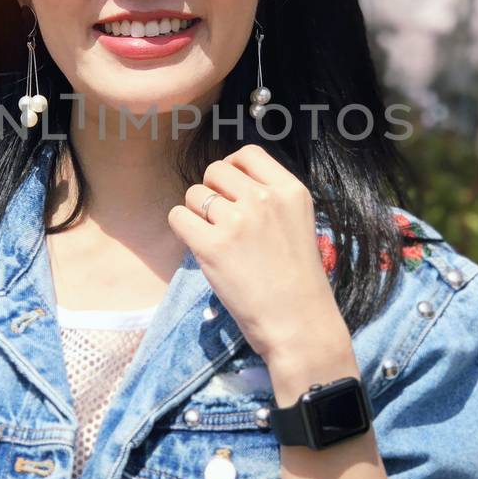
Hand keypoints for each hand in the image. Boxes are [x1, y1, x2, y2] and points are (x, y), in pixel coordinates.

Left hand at [167, 143, 347, 366]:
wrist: (299, 324)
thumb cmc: (298, 281)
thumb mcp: (299, 223)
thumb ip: (271, 199)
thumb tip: (229, 181)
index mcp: (290, 190)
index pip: (247, 154)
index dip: (232, 169)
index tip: (230, 190)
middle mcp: (264, 199)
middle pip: (215, 171)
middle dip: (211, 192)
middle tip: (219, 220)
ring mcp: (238, 221)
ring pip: (194, 194)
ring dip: (196, 213)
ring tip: (213, 238)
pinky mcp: (213, 246)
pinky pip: (178, 217)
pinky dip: (182, 229)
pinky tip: (199, 246)